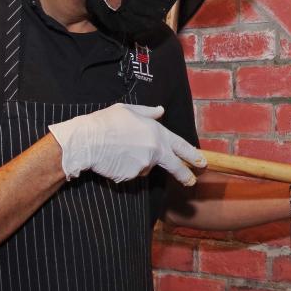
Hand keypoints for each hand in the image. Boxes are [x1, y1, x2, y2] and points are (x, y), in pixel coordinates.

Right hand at [48, 103, 204, 183]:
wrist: (88, 140)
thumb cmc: (107, 122)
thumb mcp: (129, 110)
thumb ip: (148, 113)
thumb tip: (161, 111)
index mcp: (157, 133)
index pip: (181, 146)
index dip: (193, 155)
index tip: (201, 162)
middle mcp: (155, 151)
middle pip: (175, 166)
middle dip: (185, 175)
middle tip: (191, 181)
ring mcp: (143, 165)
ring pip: (146, 167)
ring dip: (139, 162)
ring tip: (121, 150)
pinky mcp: (131, 176)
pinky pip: (131, 173)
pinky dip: (125, 168)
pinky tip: (115, 158)